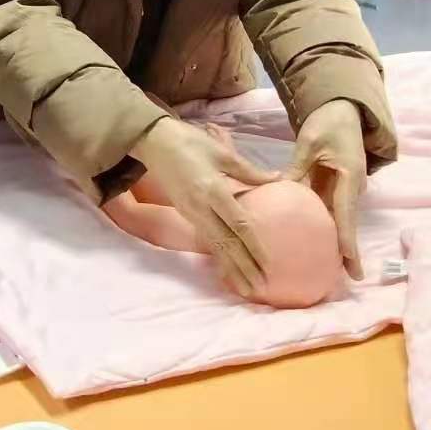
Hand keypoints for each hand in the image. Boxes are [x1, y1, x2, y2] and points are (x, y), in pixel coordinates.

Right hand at [130, 119, 278, 297]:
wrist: (153, 141)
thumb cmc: (189, 141)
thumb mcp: (222, 152)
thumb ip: (249, 171)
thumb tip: (277, 178)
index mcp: (213, 191)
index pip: (239, 225)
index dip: (254, 246)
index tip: (269, 265)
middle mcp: (201, 208)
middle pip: (226, 243)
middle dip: (243, 267)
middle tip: (259, 288)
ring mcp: (191, 212)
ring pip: (214, 245)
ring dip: (230, 267)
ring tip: (245, 287)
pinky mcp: (185, 212)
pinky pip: (205, 238)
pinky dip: (217, 255)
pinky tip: (225, 267)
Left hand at [284, 99, 368, 280]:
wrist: (342, 112)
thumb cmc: (327, 124)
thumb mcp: (309, 142)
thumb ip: (297, 167)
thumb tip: (281, 188)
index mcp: (350, 176)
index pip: (346, 211)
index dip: (346, 237)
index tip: (348, 260)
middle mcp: (352, 187)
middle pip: (347, 223)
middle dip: (348, 250)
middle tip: (348, 278)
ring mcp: (346, 189)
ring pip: (340, 220)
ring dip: (339, 242)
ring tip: (333, 269)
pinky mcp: (337, 188)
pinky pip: (331, 211)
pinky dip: (327, 227)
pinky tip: (316, 244)